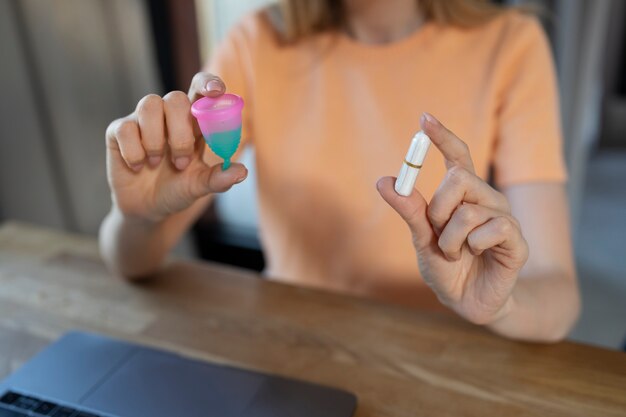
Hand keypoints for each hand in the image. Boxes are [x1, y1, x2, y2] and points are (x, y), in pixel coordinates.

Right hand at [105, 72, 247, 222]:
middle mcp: (168, 116)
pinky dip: (134, 152)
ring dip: (156, 140)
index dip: (208, 84)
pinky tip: (138, 167)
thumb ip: (219, 179)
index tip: (216, 91)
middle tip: (181, 162)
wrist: (147, 209)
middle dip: (180, 132)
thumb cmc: (177, 190)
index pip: (201, 90)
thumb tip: (242, 172)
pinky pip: (126, 128)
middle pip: (175, 98)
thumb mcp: (199, 186)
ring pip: (149, 105)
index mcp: (193, 122)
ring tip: (156, 163)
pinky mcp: (118, 131)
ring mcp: (142, 121)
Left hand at [377, 113, 528, 324]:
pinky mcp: (517, 240)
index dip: (442, 137)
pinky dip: (474, 246)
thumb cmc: (446, 268)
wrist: (467, 302)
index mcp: (464, 195)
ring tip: (454, 253)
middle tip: (438, 232)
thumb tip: (384, 181)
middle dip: (437, 209)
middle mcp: (486, 198)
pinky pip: (493, 228)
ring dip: (450, 239)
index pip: (458, 156)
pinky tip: (477, 255)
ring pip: (469, 211)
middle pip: (458, 178)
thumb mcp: (421, 239)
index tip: (424, 118)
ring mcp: (503, 217)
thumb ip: (409, 210)